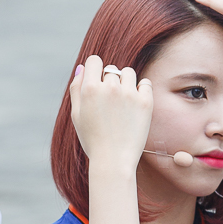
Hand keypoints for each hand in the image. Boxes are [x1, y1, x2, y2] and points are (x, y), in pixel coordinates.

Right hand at [69, 55, 152, 169]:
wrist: (114, 162)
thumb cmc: (93, 141)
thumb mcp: (77, 116)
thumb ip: (76, 89)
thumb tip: (82, 68)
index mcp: (89, 89)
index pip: (94, 61)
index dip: (95, 70)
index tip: (98, 83)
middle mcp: (109, 88)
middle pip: (111, 69)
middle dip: (110, 82)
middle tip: (110, 105)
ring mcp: (129, 94)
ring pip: (128, 73)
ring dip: (126, 82)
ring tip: (123, 103)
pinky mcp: (145, 103)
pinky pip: (146, 83)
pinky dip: (142, 90)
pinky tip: (136, 104)